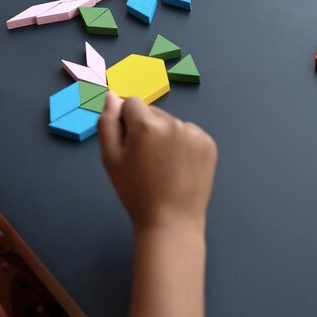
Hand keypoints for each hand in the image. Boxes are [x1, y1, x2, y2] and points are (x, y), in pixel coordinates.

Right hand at [98, 93, 216, 232]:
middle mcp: (173, 122)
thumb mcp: (110, 159)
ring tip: (163, 166)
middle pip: (152, 113)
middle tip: (145, 160)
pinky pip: (189, 134)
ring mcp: (194, 133)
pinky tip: (178, 167)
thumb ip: (108, 123)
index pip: (131, 103)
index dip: (126, 123)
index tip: (129, 146)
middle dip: (146, 128)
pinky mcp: (208, 143)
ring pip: (171, 123)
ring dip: (165, 136)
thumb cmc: (135, 191)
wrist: (171, 220)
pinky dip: (183, 145)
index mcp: (146, 125)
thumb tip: (112, 96)